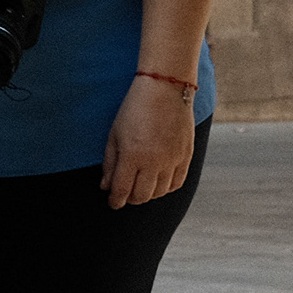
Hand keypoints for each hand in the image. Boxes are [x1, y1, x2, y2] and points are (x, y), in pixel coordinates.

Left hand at [102, 73, 196, 208]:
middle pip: (142, 196)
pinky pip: (177, 183)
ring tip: (141, 187)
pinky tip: (158, 183)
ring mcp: (172, 160)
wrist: (165, 89)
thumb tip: (106, 187)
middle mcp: (154, 162)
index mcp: (132, 155)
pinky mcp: (186, 156)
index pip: (122, 190)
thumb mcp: (115, 134)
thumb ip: (110, 163)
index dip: (115, 201)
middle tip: (125, 194)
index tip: (112, 203)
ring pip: (160, 192)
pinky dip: (166, 188)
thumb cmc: (134, 109)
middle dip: (130, 199)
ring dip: (148, 194)